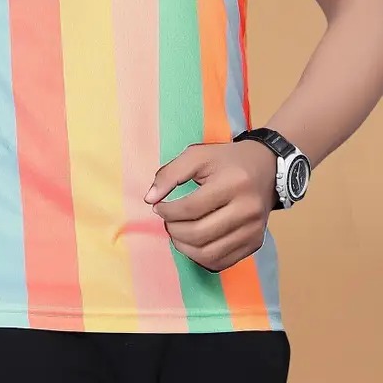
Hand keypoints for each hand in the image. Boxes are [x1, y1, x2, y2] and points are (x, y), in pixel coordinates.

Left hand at [144, 141, 277, 272]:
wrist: (266, 168)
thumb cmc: (227, 161)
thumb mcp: (197, 155)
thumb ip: (170, 173)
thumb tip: (150, 199)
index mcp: (233, 183)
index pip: (191, 208)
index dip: (168, 211)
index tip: (158, 206)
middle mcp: (248, 209)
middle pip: (199, 234)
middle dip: (174, 230)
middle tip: (167, 221)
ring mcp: (254, 230)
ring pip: (209, 253)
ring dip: (184, 247)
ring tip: (177, 232)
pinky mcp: (256, 243)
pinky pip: (222, 262)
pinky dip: (201, 257)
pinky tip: (192, 242)